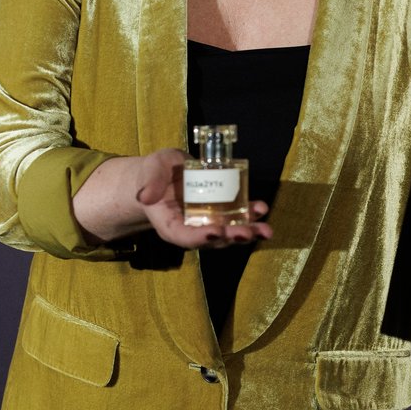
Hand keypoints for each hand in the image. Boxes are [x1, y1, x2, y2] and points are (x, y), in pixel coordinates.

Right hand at [134, 148, 272, 249]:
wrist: (167, 172)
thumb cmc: (156, 173)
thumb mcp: (151, 170)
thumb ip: (151, 182)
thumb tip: (145, 196)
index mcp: (170, 224)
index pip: (184, 236)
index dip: (200, 237)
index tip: (215, 232)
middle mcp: (192, 228)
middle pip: (212, 239)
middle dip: (231, 237)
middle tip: (247, 233)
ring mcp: (209, 221)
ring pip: (229, 233)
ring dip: (248, 231)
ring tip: (265, 230)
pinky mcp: (222, 211)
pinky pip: (237, 216)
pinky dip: (250, 215)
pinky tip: (261, 209)